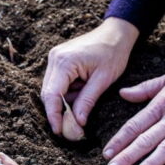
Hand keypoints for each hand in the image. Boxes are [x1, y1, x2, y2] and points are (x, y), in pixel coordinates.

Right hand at [41, 17, 138, 134]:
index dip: (54, 115)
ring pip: (52, 90)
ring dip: (65, 101)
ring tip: (85, 100)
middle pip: (48, 93)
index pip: (52, 95)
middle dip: (58, 111)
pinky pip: (57, 83)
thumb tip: (78, 123)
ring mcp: (54, 58)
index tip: (59, 131)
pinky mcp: (58, 61)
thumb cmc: (113, 53)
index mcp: (64, 62)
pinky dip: (67, 93)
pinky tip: (82, 90)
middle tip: (71, 127)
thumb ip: (87, 101)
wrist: (116, 33)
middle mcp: (54, 59)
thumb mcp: (103, 80)